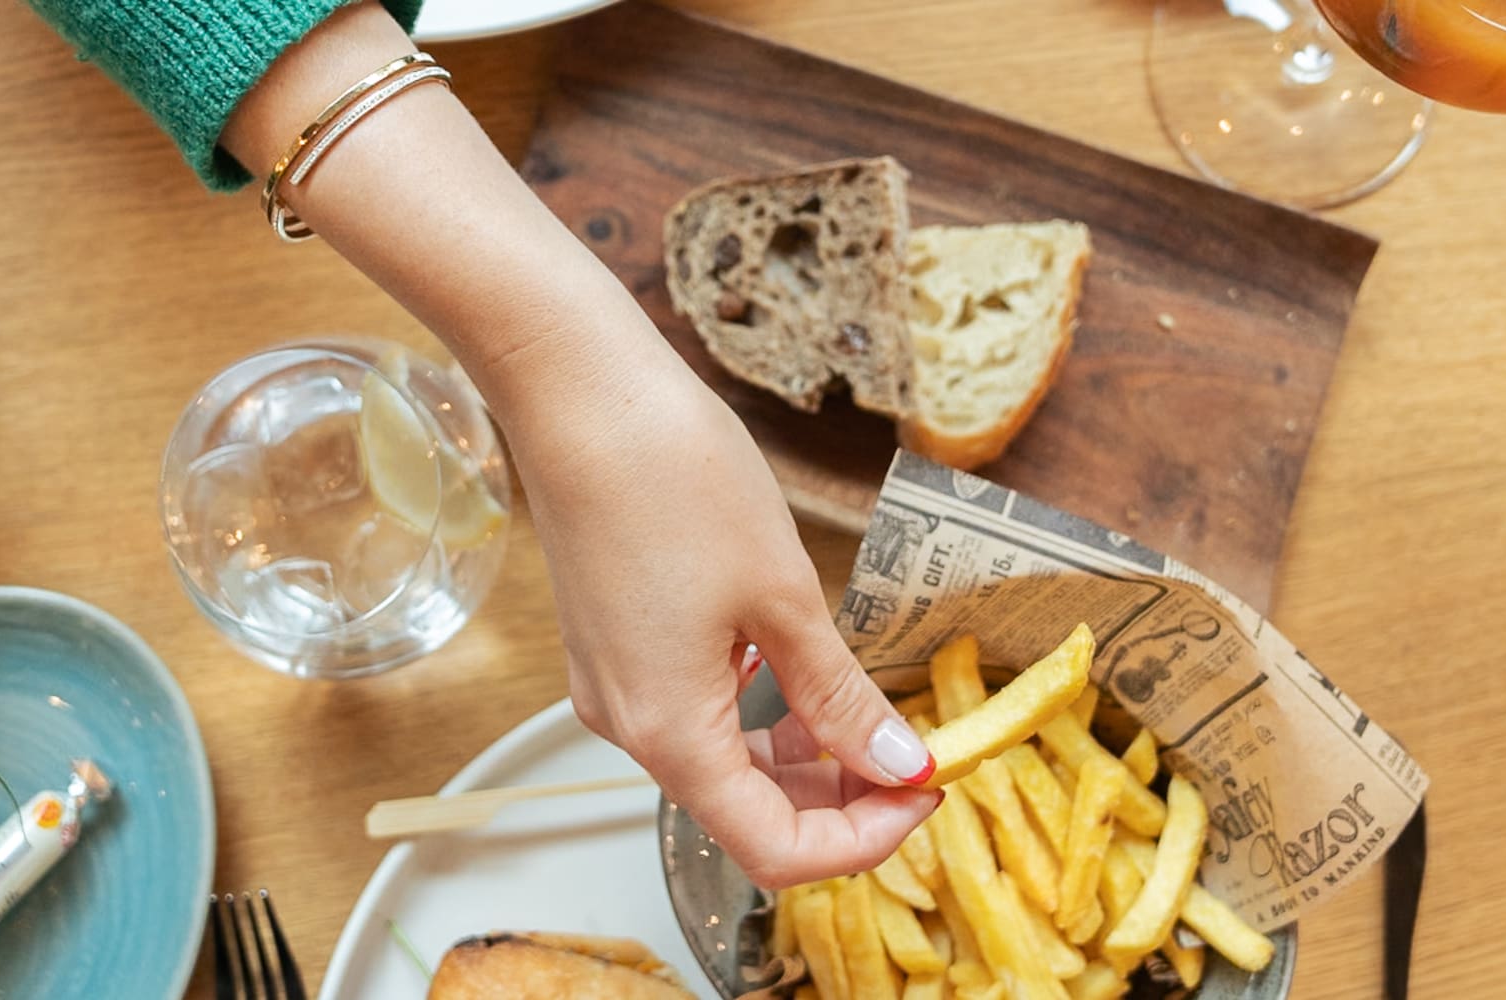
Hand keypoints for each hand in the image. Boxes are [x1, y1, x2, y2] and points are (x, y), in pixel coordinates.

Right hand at [508, 365, 941, 886]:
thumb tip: (899, 766)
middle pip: (747, 814)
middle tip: (914, 753)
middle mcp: (630, 727)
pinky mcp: (613, 649)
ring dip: (801, 757)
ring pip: (721, 765)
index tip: (925, 791)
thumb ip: (839, 697)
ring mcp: (615, 688)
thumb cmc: (675, 481)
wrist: (580, 393)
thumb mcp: (783, 596)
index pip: (775, 850)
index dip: (863, 839)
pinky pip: (694, 714)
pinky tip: (799, 670)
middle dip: (839, 799)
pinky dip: (758, 715)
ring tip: (869, 711)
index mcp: (671, 732)